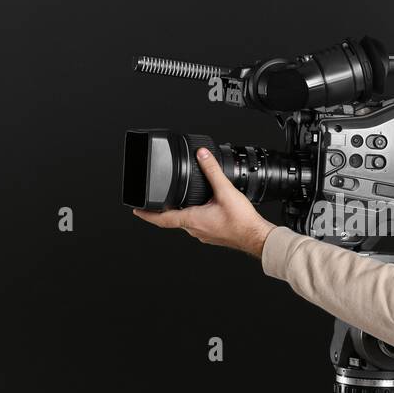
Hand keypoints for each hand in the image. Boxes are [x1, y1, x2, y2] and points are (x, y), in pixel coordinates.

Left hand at [132, 147, 277, 258]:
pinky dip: (196, 216)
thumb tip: (202, 156)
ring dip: (182, 212)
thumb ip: (212, 171)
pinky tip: (206, 208)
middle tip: (158, 202)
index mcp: (192, 220)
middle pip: (173, 219)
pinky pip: (199, 224)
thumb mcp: (225, 191)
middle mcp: (195, 229)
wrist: (256, 236)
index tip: (136, 210)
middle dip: (165, 210)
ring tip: (182, 201)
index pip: (162, 219)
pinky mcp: (213, 235)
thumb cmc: (242, 221)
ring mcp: (204, 234)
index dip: (147, 214)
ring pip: (187, 222)